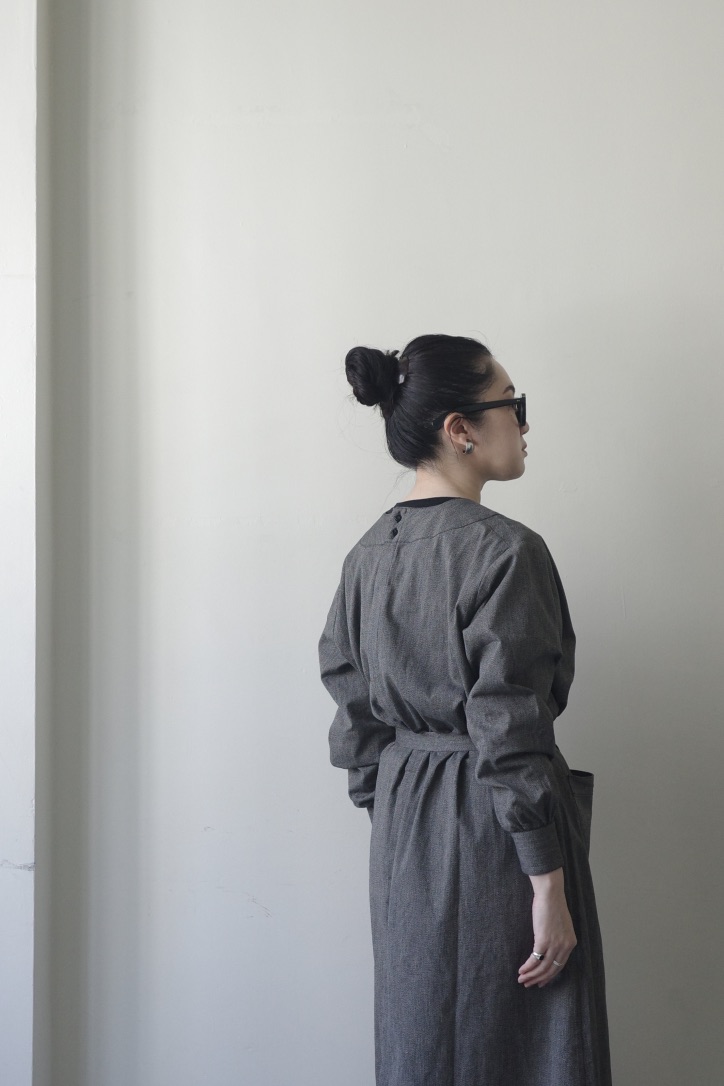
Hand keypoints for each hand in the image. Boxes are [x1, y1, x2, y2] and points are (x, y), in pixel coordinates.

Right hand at [518, 868, 576, 987]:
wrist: (550, 894)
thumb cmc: (553, 905)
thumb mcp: (560, 925)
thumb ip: (558, 937)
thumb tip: (547, 948)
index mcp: (570, 943)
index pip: (560, 966)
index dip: (549, 976)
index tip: (541, 982)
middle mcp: (564, 947)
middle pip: (551, 970)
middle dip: (539, 979)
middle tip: (528, 984)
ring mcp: (554, 944)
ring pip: (542, 967)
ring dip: (531, 975)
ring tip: (522, 979)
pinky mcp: (543, 940)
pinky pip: (535, 959)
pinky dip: (527, 967)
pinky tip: (521, 970)